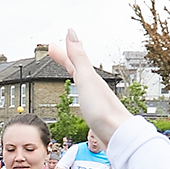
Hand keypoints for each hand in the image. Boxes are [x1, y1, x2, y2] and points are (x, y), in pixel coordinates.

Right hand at [50, 30, 130, 145]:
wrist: (118, 136)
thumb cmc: (103, 110)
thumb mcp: (87, 79)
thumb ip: (79, 57)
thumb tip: (71, 32)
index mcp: (90, 79)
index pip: (73, 61)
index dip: (62, 52)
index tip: (52, 45)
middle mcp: (94, 88)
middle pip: (78, 69)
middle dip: (66, 59)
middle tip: (54, 51)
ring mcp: (96, 101)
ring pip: (82, 83)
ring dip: (74, 73)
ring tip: (69, 69)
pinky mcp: (96, 115)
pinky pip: (85, 98)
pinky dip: (80, 91)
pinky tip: (82, 96)